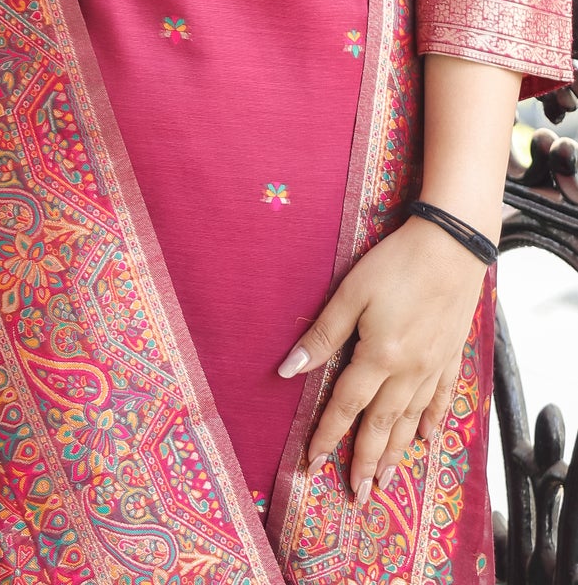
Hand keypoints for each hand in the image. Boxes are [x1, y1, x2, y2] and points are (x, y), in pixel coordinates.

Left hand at [278, 215, 487, 498]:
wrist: (452, 246)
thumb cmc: (395, 264)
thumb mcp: (351, 293)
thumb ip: (323, 335)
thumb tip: (289, 370)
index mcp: (378, 356)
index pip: (346, 406)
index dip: (327, 435)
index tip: (313, 462)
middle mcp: (408, 371)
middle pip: (381, 424)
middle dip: (365, 460)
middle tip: (356, 494)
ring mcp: (433, 366)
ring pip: (410, 419)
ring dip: (395, 451)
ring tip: (384, 479)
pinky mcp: (451, 355)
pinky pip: (439, 399)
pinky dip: (430, 421)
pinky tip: (425, 437)